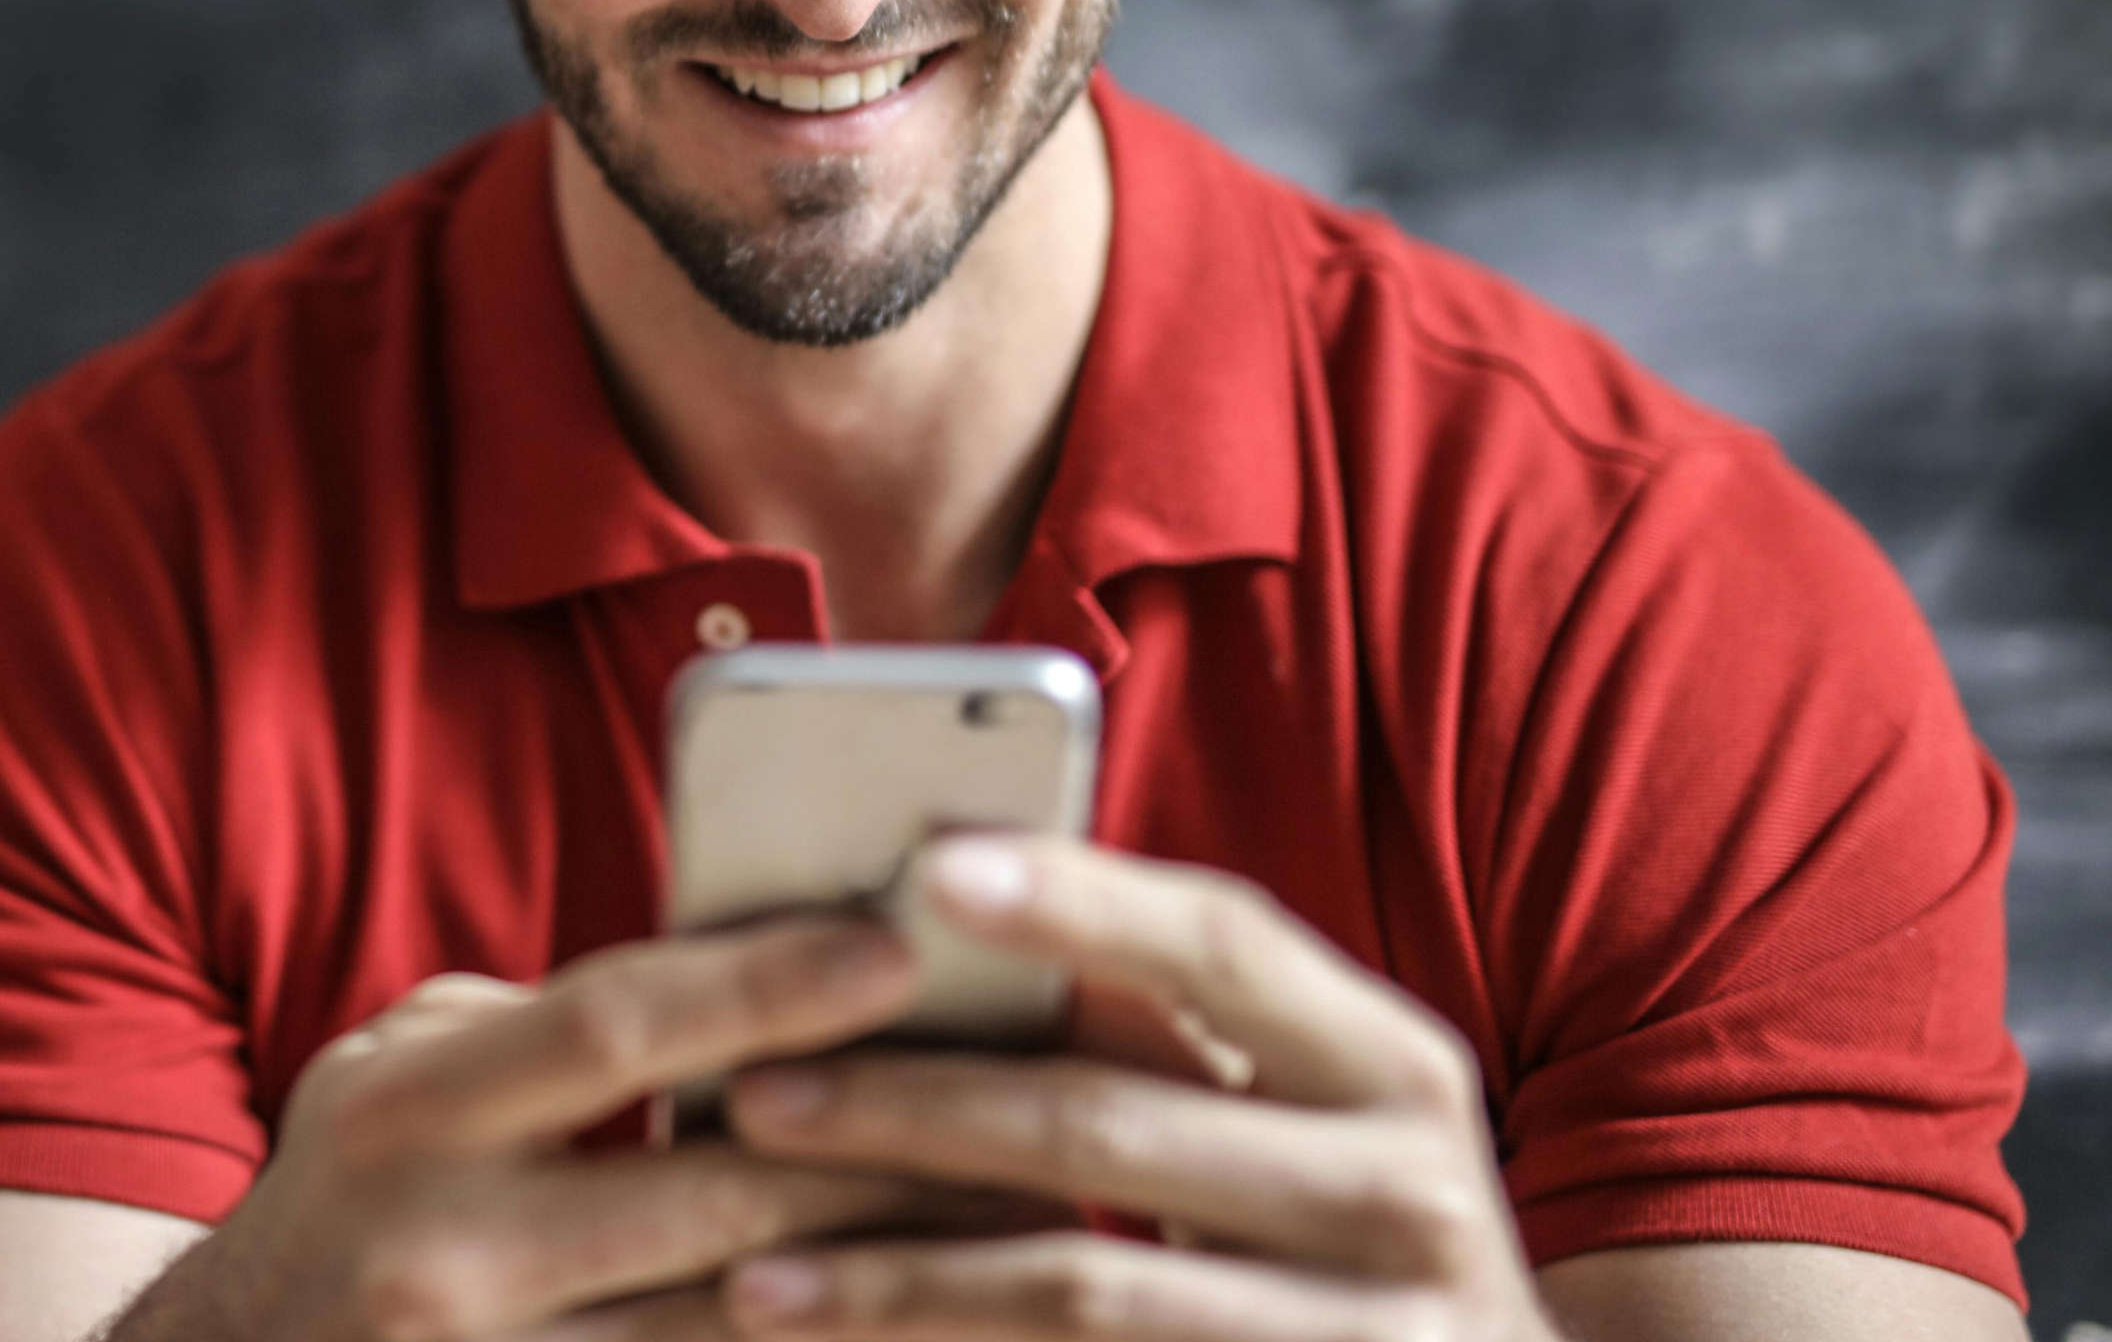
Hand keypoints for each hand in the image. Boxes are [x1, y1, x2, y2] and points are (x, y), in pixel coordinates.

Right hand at [110, 917, 1030, 1341]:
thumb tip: (744, 982)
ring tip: (1028, 1232)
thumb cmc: (349, 1195)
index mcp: (406, 1114)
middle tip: (1035, 1108)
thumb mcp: (398, 1078)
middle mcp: (440, 1253)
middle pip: (718, 1196)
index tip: (896, 948)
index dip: (761, 984)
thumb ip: (546, 1035)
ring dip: (895, 1282)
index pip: (612, 1029)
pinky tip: (919, 1325)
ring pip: (744, 1328)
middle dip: (889, 1152)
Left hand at [713, 836, 1562, 1339]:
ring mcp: (1373, 1334)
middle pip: (1110, 1123)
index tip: (924, 864)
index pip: (1224, 943)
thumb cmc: (1342, 1227)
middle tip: (752, 1093)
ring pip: (1083, 1284)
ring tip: (752, 1272)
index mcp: (1395, 1064)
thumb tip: (947, 901)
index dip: (1076, 896)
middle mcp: (1408, 1192)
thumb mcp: (1302, 1112)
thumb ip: (1166, 1025)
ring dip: (898, 1274)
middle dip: (910, 1105)